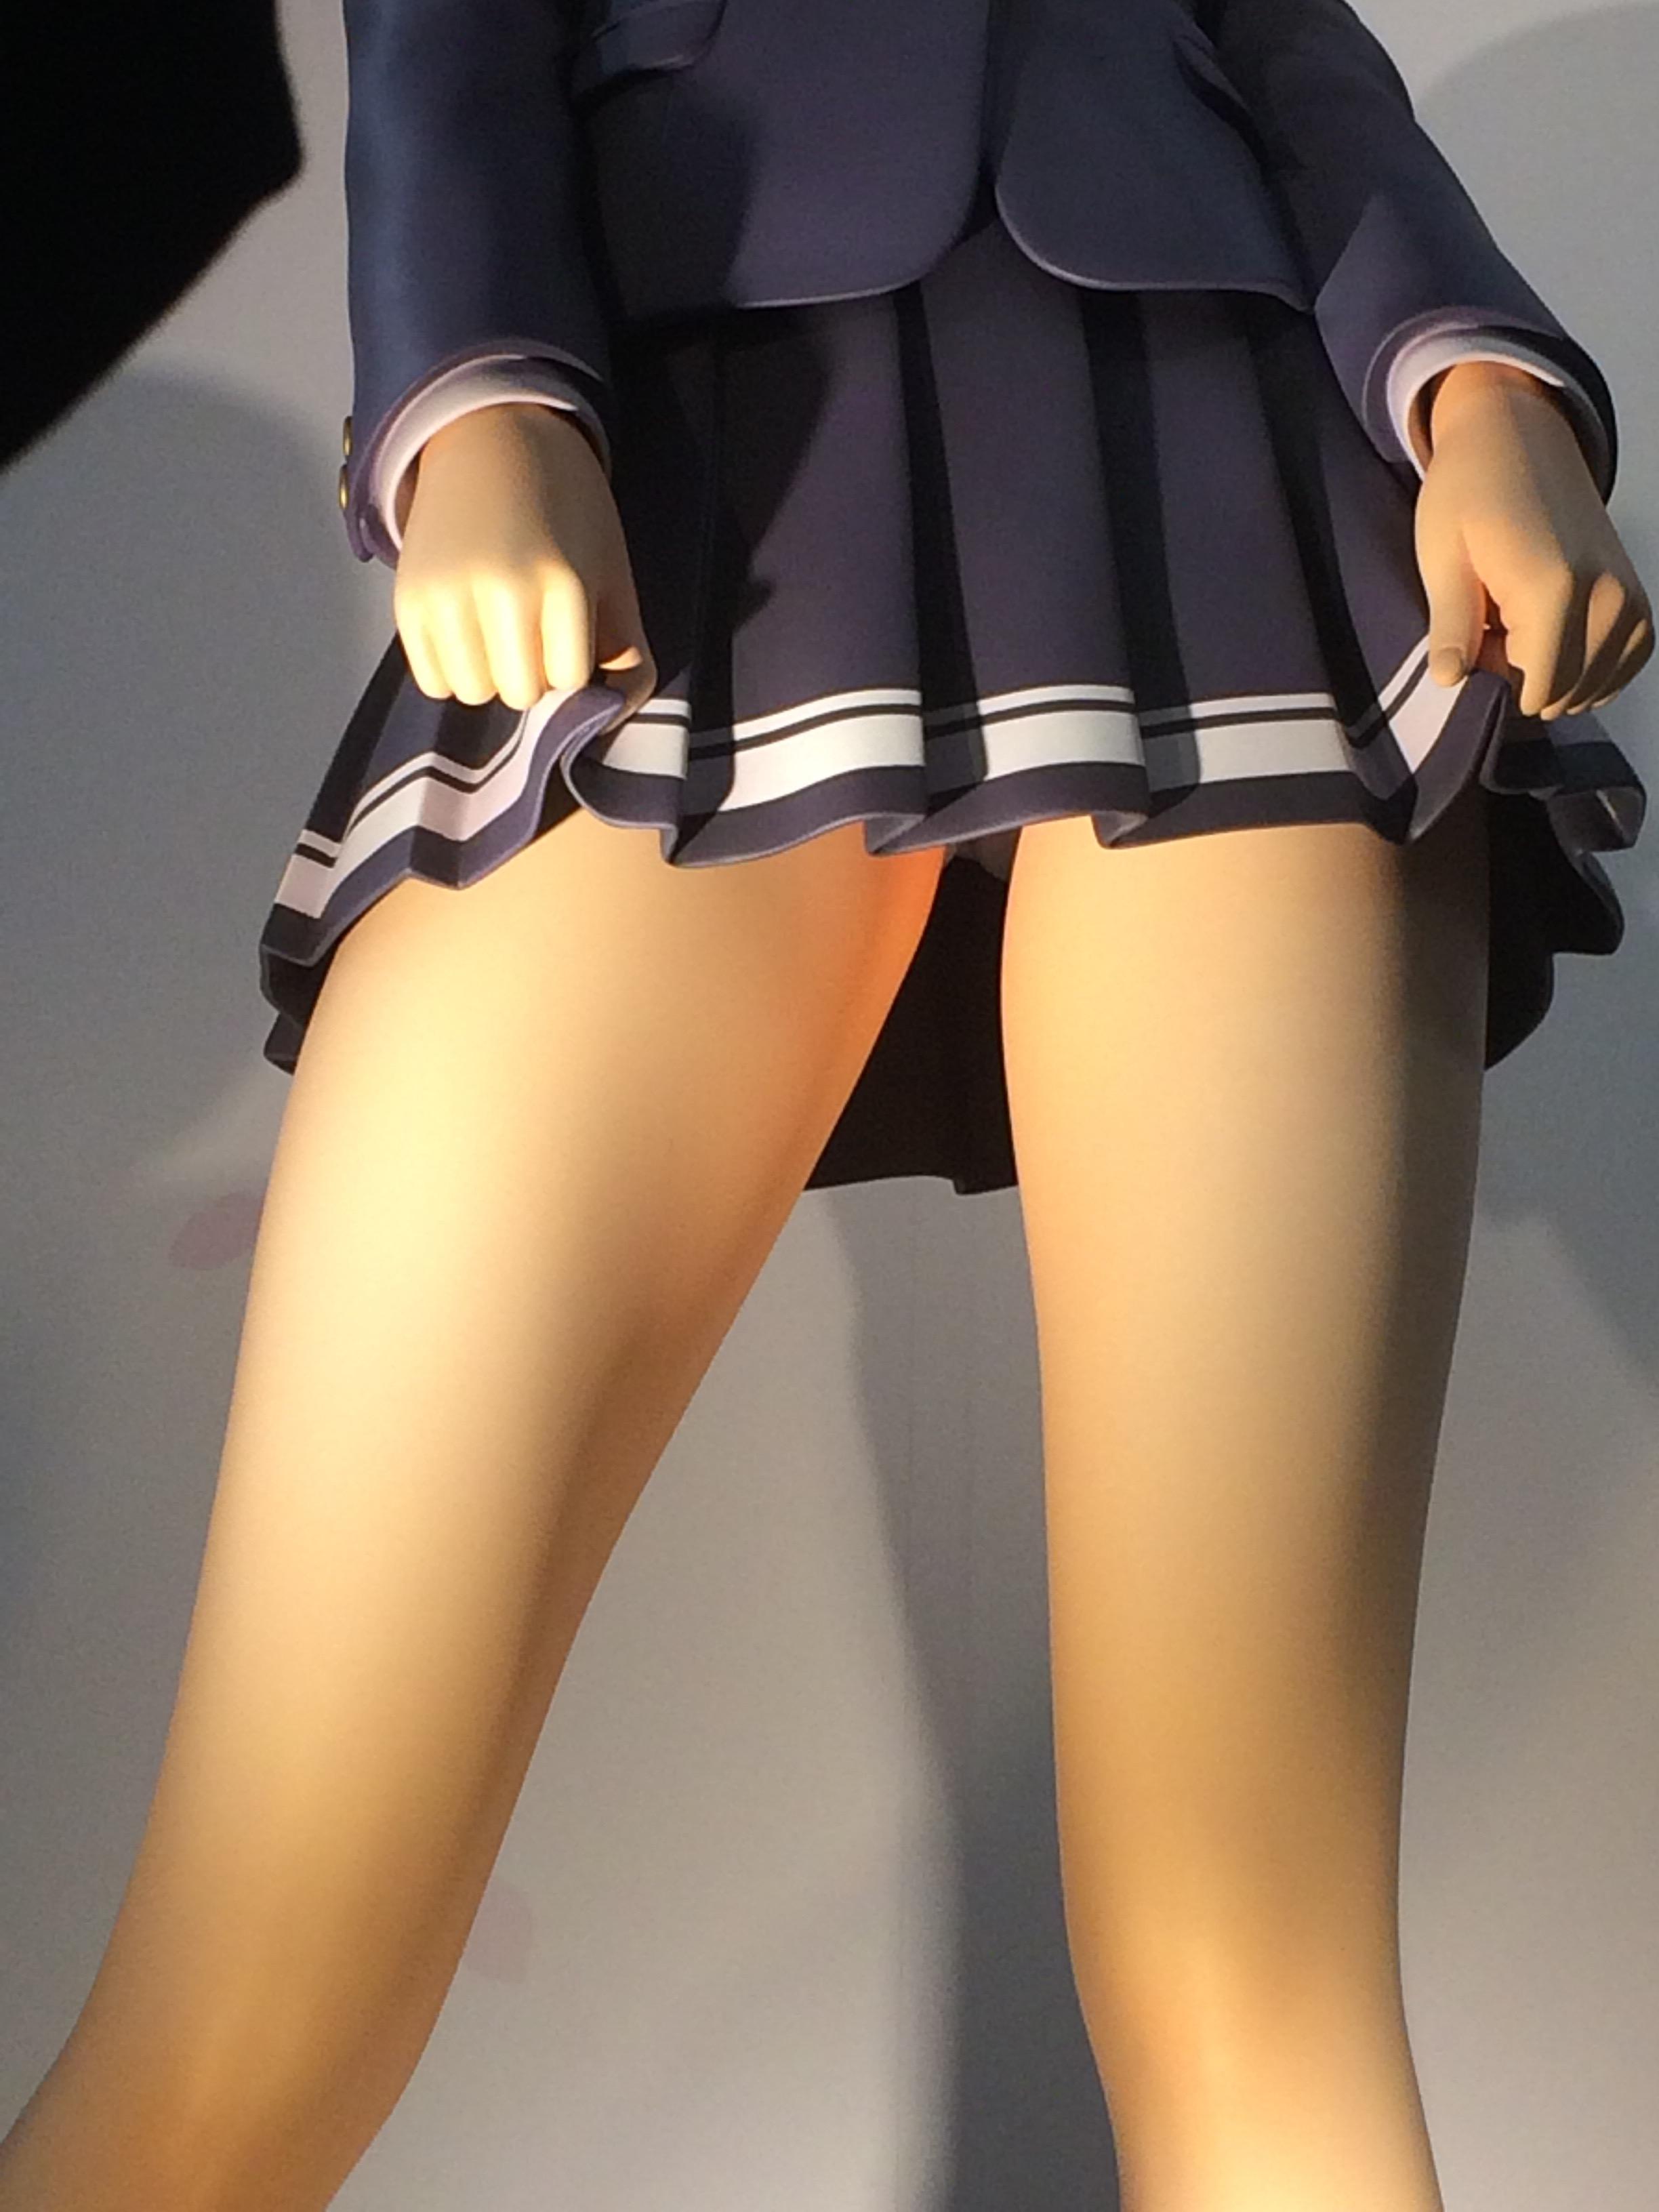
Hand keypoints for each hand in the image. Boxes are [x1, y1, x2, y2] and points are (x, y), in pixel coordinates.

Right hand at [391, 402, 656, 715]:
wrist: (492, 441)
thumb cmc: (566, 511)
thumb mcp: (612, 571)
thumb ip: (628, 648)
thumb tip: (616, 713)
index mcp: (561, 581)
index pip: (568, 681)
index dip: (572, 664)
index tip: (568, 629)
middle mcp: (500, 588)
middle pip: (521, 693)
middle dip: (533, 674)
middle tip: (532, 629)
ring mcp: (447, 594)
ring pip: (474, 692)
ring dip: (491, 675)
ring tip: (498, 630)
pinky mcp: (407, 600)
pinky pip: (432, 681)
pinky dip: (452, 670)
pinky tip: (468, 632)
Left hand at [1415, 360, 1652, 718]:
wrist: (1517, 434)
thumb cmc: (1467, 492)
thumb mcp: (1440, 557)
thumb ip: (1451, 625)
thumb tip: (1452, 680)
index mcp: (1554, 588)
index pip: (1536, 691)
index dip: (1496, 682)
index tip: (1474, 640)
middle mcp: (1608, 597)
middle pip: (1564, 693)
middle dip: (1522, 678)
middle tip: (1492, 627)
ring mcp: (1633, 599)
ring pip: (1591, 686)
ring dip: (1550, 671)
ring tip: (1518, 620)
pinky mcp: (1640, 600)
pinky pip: (1621, 666)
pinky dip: (1583, 665)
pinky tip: (1551, 630)